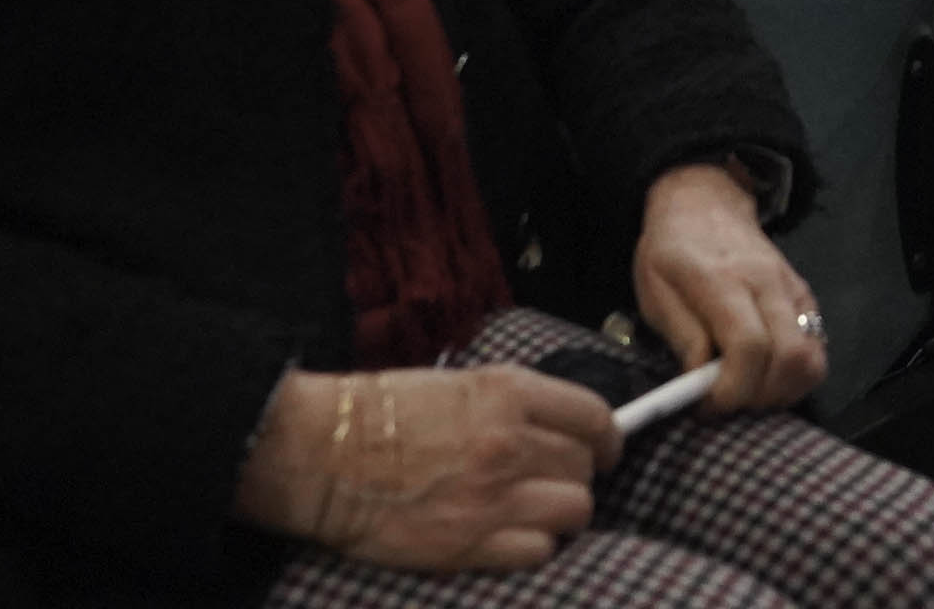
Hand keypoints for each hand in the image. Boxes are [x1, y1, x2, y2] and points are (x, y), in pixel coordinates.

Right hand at [233, 364, 612, 570]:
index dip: (607, 436)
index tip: (604, 446)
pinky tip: (512, 534)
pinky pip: (539, 552)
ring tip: (536, 509)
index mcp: (508, 393)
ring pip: (575, 510)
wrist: (326, 454)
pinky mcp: (472, 544)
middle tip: (554, 477)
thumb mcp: (459, 382)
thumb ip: (516, 403)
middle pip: (586, 466)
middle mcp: (510, 443)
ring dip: (562, 512)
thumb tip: (563, 425)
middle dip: (577, 473)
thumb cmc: (382, 414)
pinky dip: (534, 546)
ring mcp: (494, 497)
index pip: (594, 416)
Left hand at [633, 162, 826, 413]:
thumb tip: (702, 381)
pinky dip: (797, 375)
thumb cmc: (671, 249)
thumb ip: (682, 336)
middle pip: (789, 358)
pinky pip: (817, 348)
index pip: (749, 346)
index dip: (732, 389)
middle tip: (727, 402)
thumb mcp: (654, 289)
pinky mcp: (805, 297)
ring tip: (748, 392)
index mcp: (723, 280)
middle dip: (758, 397)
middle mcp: (767, 284)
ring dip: (783, 391)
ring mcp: (792, 289)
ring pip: (812, 358)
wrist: (704, 202)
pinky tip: (766, 376)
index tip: (706, 404)